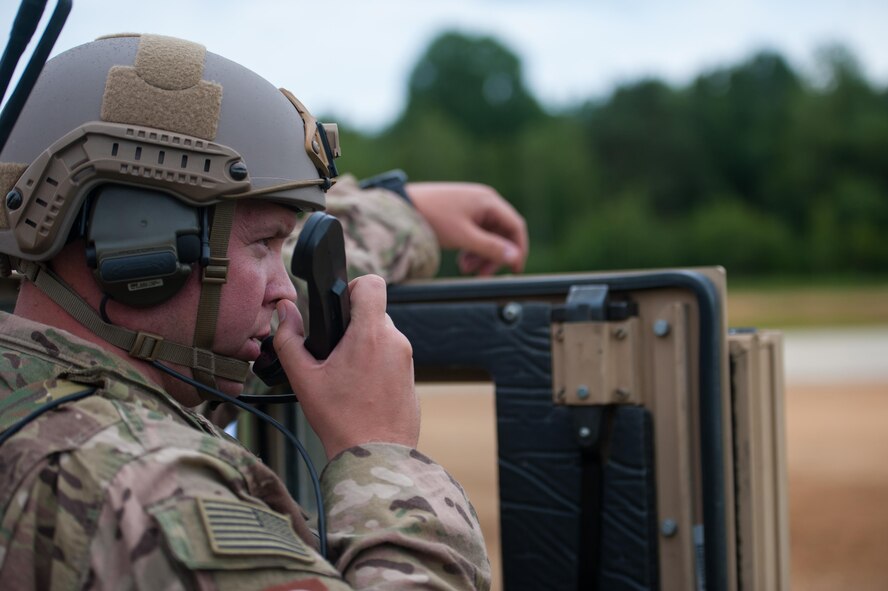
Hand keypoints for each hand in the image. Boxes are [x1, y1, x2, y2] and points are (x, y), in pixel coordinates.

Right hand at [271, 275, 418, 458]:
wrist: (374, 457)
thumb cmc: (340, 419)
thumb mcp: (304, 378)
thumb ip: (289, 338)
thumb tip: (284, 310)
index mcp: (370, 334)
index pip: (372, 284)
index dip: (353, 287)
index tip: (340, 307)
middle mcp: (395, 341)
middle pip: (373, 314)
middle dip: (353, 327)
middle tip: (334, 355)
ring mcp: (407, 360)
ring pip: (383, 338)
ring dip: (365, 348)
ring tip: (346, 377)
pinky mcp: (412, 378)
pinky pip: (392, 359)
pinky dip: (377, 367)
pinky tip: (362, 390)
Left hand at [407, 182, 528, 275]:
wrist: (402, 206)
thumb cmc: (434, 218)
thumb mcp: (464, 237)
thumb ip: (491, 248)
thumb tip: (515, 258)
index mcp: (489, 201)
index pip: (515, 226)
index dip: (519, 249)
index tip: (515, 270)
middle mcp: (484, 201)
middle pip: (501, 233)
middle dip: (494, 256)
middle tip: (482, 276)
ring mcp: (472, 206)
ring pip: (487, 235)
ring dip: (481, 255)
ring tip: (464, 269)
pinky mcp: (460, 213)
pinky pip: (475, 233)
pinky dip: (471, 248)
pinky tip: (461, 260)